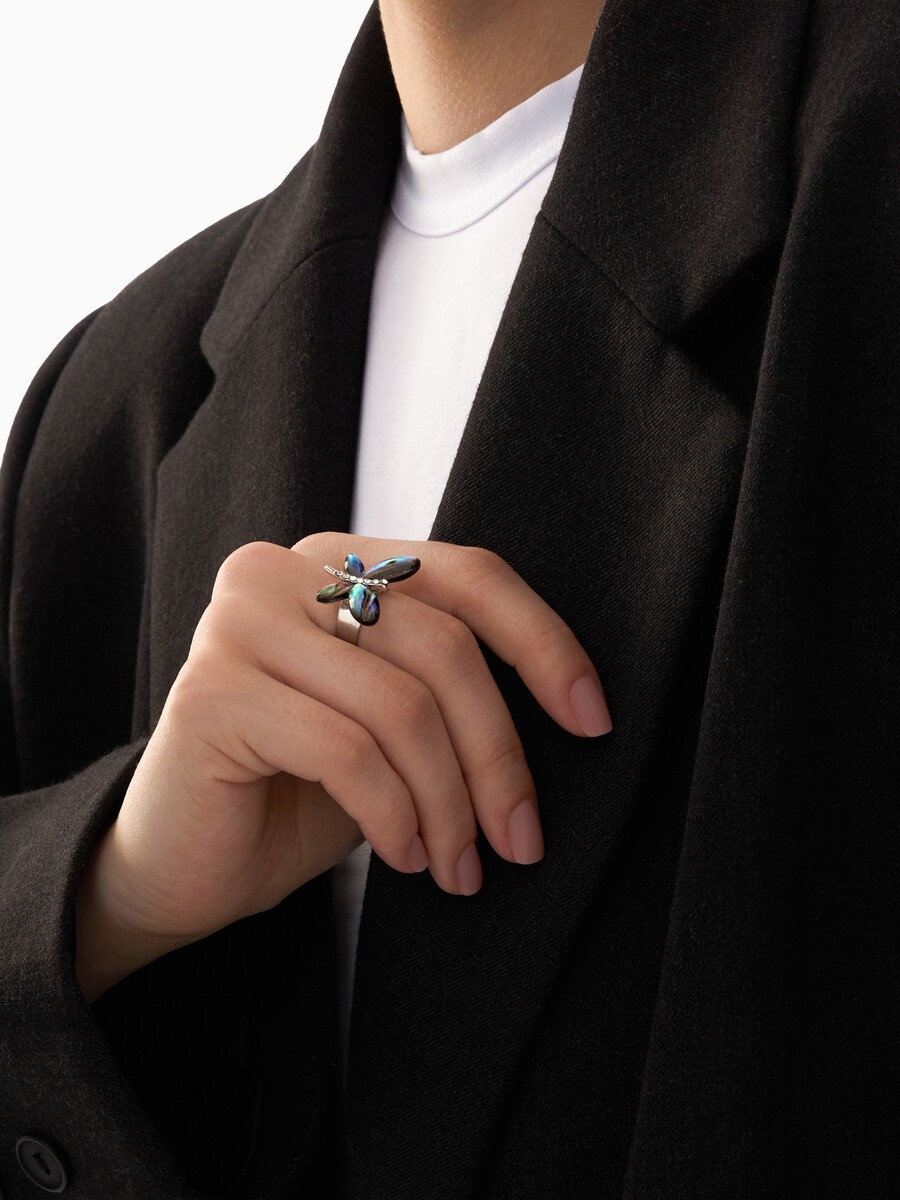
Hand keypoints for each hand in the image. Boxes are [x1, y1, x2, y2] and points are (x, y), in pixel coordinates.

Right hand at [88, 533, 612, 952]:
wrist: (181, 863)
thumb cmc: (299, 791)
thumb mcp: (394, 725)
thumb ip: (451, 687)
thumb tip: (575, 706)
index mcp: (335, 560)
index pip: (467, 575)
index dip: (544, 643)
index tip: (593, 720)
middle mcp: (280, 570)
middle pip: (443, 647)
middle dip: (498, 758)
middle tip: (520, 840)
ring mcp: (238, 622)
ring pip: (402, 706)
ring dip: (449, 804)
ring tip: (457, 867)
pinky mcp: (211, 690)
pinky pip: (346, 751)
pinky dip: (394, 815)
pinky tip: (405, 855)